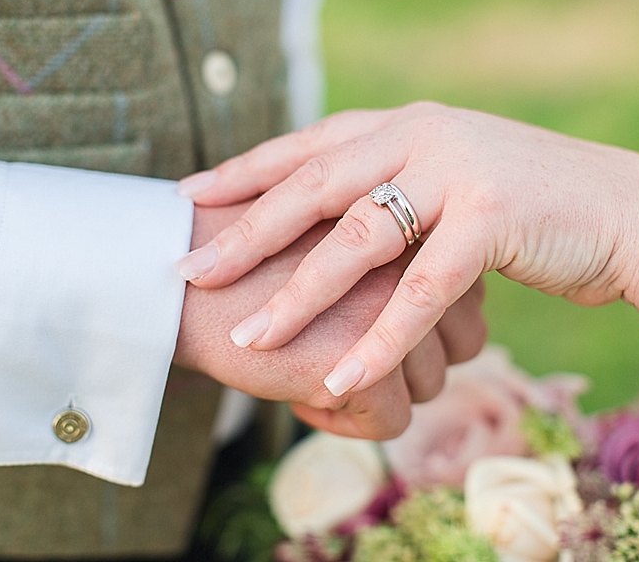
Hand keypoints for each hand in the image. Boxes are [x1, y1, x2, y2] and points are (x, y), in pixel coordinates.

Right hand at [173, 201, 485, 439]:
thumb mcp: (328, 236)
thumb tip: (434, 311)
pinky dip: (345, 421)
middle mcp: (412, 257)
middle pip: (462, 338)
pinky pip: (390, 419)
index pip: (466, 292)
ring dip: (378, 391)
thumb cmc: (245, 259)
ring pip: (432, 382)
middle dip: (410, 359)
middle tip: (346, 352)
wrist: (172, 274)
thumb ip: (388, 257)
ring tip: (315, 371)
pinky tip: (298, 397)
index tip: (369, 325)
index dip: (424, 322)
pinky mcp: (360, 357)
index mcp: (408, 217)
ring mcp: (389, 305)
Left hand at [176, 102, 638, 394]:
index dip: (245, 170)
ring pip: (358, 239)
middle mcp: (421, 136)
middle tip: (191, 269)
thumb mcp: (444, 180)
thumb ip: (389, 187)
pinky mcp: (494, 216)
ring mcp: (458, 171)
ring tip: (250, 338)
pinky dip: (379, 339)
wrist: (621, 210)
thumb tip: (326, 223)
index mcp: (402, 126)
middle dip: (247, 232)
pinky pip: (421, 289)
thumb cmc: (522, 204)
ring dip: (299, 294)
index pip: (308, 145)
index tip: (190, 196)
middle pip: (313, 185)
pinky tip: (340, 379)